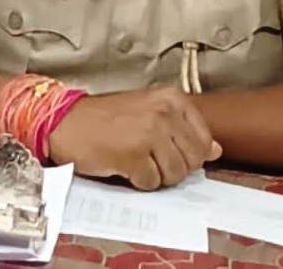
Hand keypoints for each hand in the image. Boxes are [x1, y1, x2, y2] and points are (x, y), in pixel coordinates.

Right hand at [48, 87, 221, 189]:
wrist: (66, 121)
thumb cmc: (107, 118)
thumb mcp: (149, 112)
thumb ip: (184, 128)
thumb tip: (216, 150)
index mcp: (171, 99)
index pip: (204, 140)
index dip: (188, 153)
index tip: (167, 148)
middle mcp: (163, 113)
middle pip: (191, 161)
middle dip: (173, 167)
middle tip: (148, 155)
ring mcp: (149, 134)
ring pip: (174, 175)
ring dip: (156, 175)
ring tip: (135, 158)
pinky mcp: (134, 156)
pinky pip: (151, 184)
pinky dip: (138, 181)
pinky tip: (122, 164)